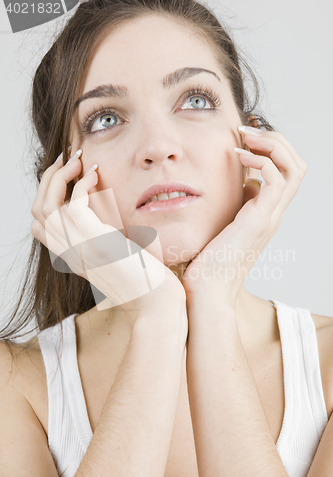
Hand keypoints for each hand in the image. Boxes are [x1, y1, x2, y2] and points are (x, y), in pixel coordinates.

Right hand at [31, 151, 185, 318]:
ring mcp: (79, 248)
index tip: (66, 175)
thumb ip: (100, 238)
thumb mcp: (114, 256)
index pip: (39, 223)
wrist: (155, 303)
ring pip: (47, 204)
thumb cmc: (143, 280)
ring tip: (80, 161)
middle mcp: (68, 253)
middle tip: (70, 159)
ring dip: (61, 175)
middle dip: (50, 178)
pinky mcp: (96, 240)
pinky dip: (84, 183)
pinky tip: (98, 176)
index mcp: (70, 256)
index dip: (47, 195)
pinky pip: (76, 201)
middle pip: (38, 210)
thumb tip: (102, 213)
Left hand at [182, 128, 307, 306]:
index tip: (245, 138)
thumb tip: (241, 186)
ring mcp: (269, 217)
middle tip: (247, 132)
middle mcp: (273, 213)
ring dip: (272, 144)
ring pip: (294, 167)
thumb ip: (236, 206)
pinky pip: (274, 179)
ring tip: (245, 138)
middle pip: (297, 164)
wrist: (207, 291)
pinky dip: (260, 161)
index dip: (273, 148)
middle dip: (276, 139)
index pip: (287, 171)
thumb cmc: (208, 262)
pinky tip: (237, 158)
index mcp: (266, 213)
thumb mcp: (224, 225)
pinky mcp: (258, 221)